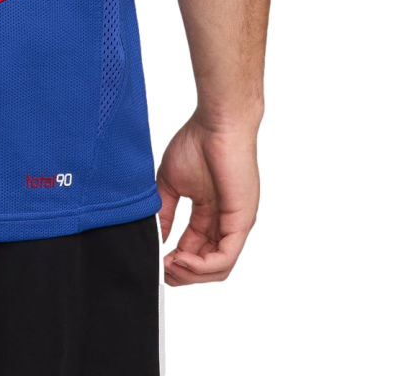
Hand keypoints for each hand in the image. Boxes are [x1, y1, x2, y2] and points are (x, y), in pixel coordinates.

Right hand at [156, 110, 261, 287]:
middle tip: (161, 270)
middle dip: (182, 274)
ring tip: (169, 266)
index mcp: (210, 214)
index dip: (175, 262)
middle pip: (207, 266)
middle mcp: (226, 224)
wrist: (216, 123)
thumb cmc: (196, 143)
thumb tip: (154, 238)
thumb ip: (163, 213)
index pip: (195, 250)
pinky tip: (180, 258)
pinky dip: (202, 266)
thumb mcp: (171, 184)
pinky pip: (226, 258)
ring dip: (191, 274)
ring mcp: (236, 225)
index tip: (155, 262)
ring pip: (219, 269)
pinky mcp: (242, 223)